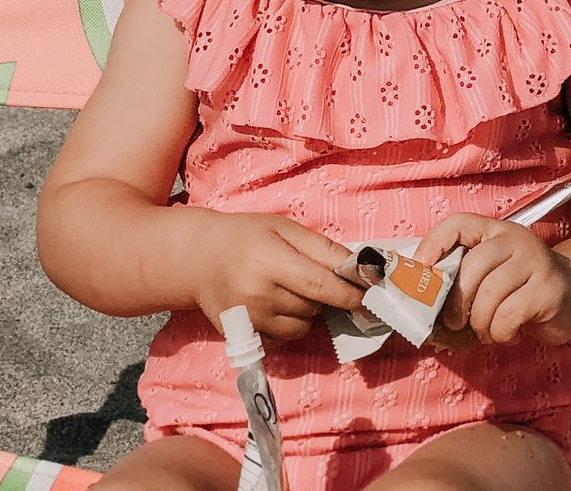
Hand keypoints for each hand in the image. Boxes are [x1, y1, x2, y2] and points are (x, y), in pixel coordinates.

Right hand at [187, 213, 366, 342]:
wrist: (199, 259)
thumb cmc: (248, 236)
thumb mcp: (286, 229)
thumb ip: (323, 249)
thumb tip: (360, 268)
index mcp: (270, 263)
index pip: (321, 286)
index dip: (350, 294)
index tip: (371, 297)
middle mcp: (257, 296)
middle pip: (313, 307)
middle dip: (324, 296)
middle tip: (310, 277)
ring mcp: (247, 321)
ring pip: (301, 327)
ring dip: (306, 312)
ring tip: (289, 290)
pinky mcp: (240, 337)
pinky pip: (282, 340)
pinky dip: (287, 326)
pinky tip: (275, 306)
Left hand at [417, 216, 570, 345]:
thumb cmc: (521, 289)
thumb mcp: (492, 274)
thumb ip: (463, 276)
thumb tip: (421, 300)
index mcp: (496, 232)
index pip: (459, 223)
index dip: (434, 243)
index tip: (422, 269)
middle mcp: (516, 240)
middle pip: (473, 265)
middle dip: (457, 302)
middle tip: (456, 322)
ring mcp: (536, 262)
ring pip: (490, 295)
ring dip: (481, 323)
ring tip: (488, 330)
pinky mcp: (548, 290)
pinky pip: (508, 315)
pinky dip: (501, 333)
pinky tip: (510, 331)